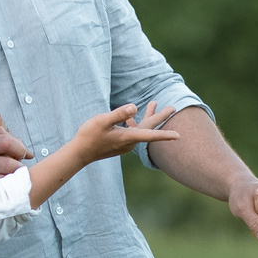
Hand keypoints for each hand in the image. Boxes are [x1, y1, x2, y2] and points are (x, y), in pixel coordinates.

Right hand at [0, 110, 32, 186]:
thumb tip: (26, 151)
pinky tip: (6, 186)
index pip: (6, 142)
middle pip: (11, 163)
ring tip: (14, 178)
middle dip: (20, 167)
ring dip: (14, 179)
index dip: (19, 148)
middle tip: (21, 169)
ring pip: (7, 178)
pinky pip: (1, 188)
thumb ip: (4, 143)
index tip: (23, 153)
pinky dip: (7, 187)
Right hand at [65, 102, 181, 164]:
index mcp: (128, 137)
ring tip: (154, 103)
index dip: (165, 134)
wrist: (78, 154)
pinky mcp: (118, 143)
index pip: (150, 134)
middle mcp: (129, 142)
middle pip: (148, 128)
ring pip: (140, 129)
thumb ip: (119, 114)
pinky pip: (132, 131)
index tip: (179, 136)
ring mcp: (124, 144)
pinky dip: (135, 122)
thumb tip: (134, 107)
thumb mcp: (103, 121)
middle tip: (173, 107)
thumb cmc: (89, 136)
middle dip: (160, 117)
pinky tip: (131, 116)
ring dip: (148, 116)